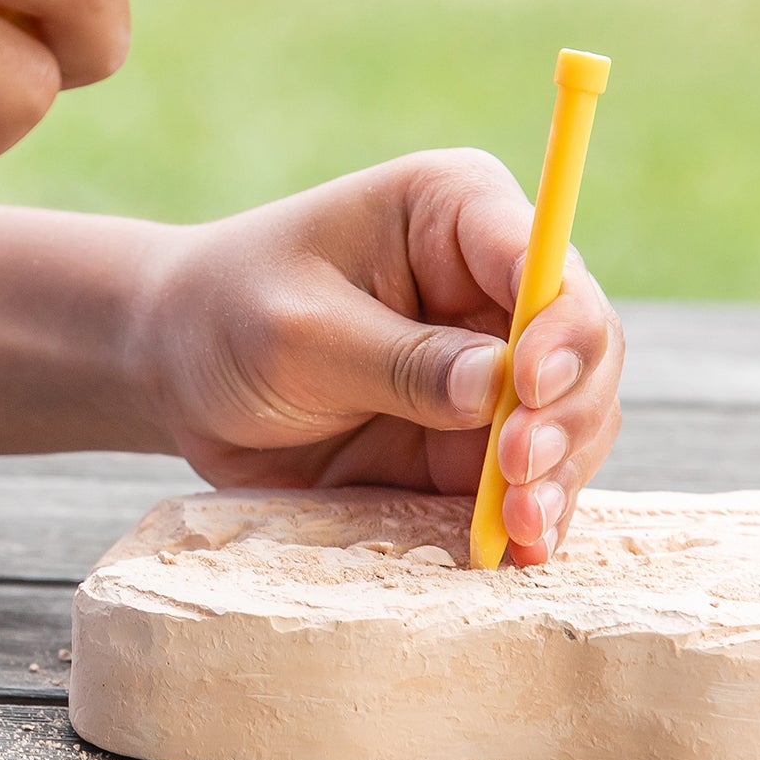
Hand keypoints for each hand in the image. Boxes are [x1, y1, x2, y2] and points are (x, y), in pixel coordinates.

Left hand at [139, 150, 623, 563]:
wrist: (178, 371)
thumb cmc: (226, 315)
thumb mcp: (298, 332)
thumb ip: (397, 361)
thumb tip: (499, 387)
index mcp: (454, 211)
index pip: (541, 258)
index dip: (557, 324)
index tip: (529, 386)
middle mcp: (492, 283)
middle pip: (582, 343)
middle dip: (565, 411)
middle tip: (515, 469)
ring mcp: (494, 364)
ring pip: (574, 417)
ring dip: (559, 473)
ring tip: (522, 524)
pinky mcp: (476, 437)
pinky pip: (533, 476)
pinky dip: (536, 512)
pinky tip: (524, 548)